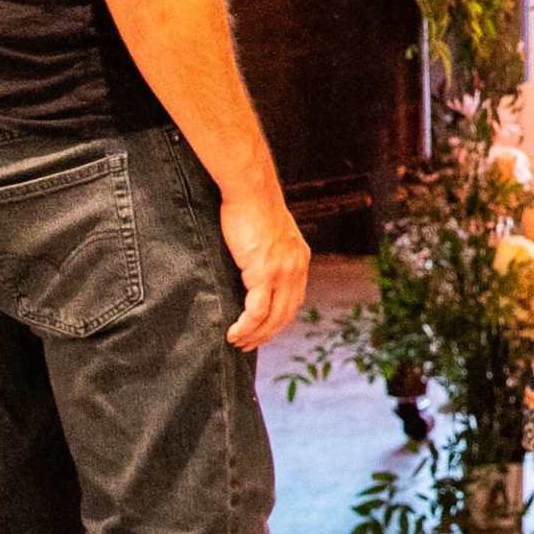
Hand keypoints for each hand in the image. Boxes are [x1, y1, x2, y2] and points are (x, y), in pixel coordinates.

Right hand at [219, 187, 311, 349]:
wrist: (251, 189)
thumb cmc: (253, 204)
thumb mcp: (270, 230)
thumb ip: (269, 249)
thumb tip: (254, 261)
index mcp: (299, 258)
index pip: (294, 299)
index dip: (279, 319)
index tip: (263, 330)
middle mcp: (296, 268)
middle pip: (286, 314)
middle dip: (268, 333)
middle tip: (249, 344)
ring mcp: (282, 272)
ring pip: (272, 318)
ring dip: (255, 335)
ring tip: (239, 343)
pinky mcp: (264, 273)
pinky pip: (256, 311)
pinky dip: (246, 327)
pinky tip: (234, 333)